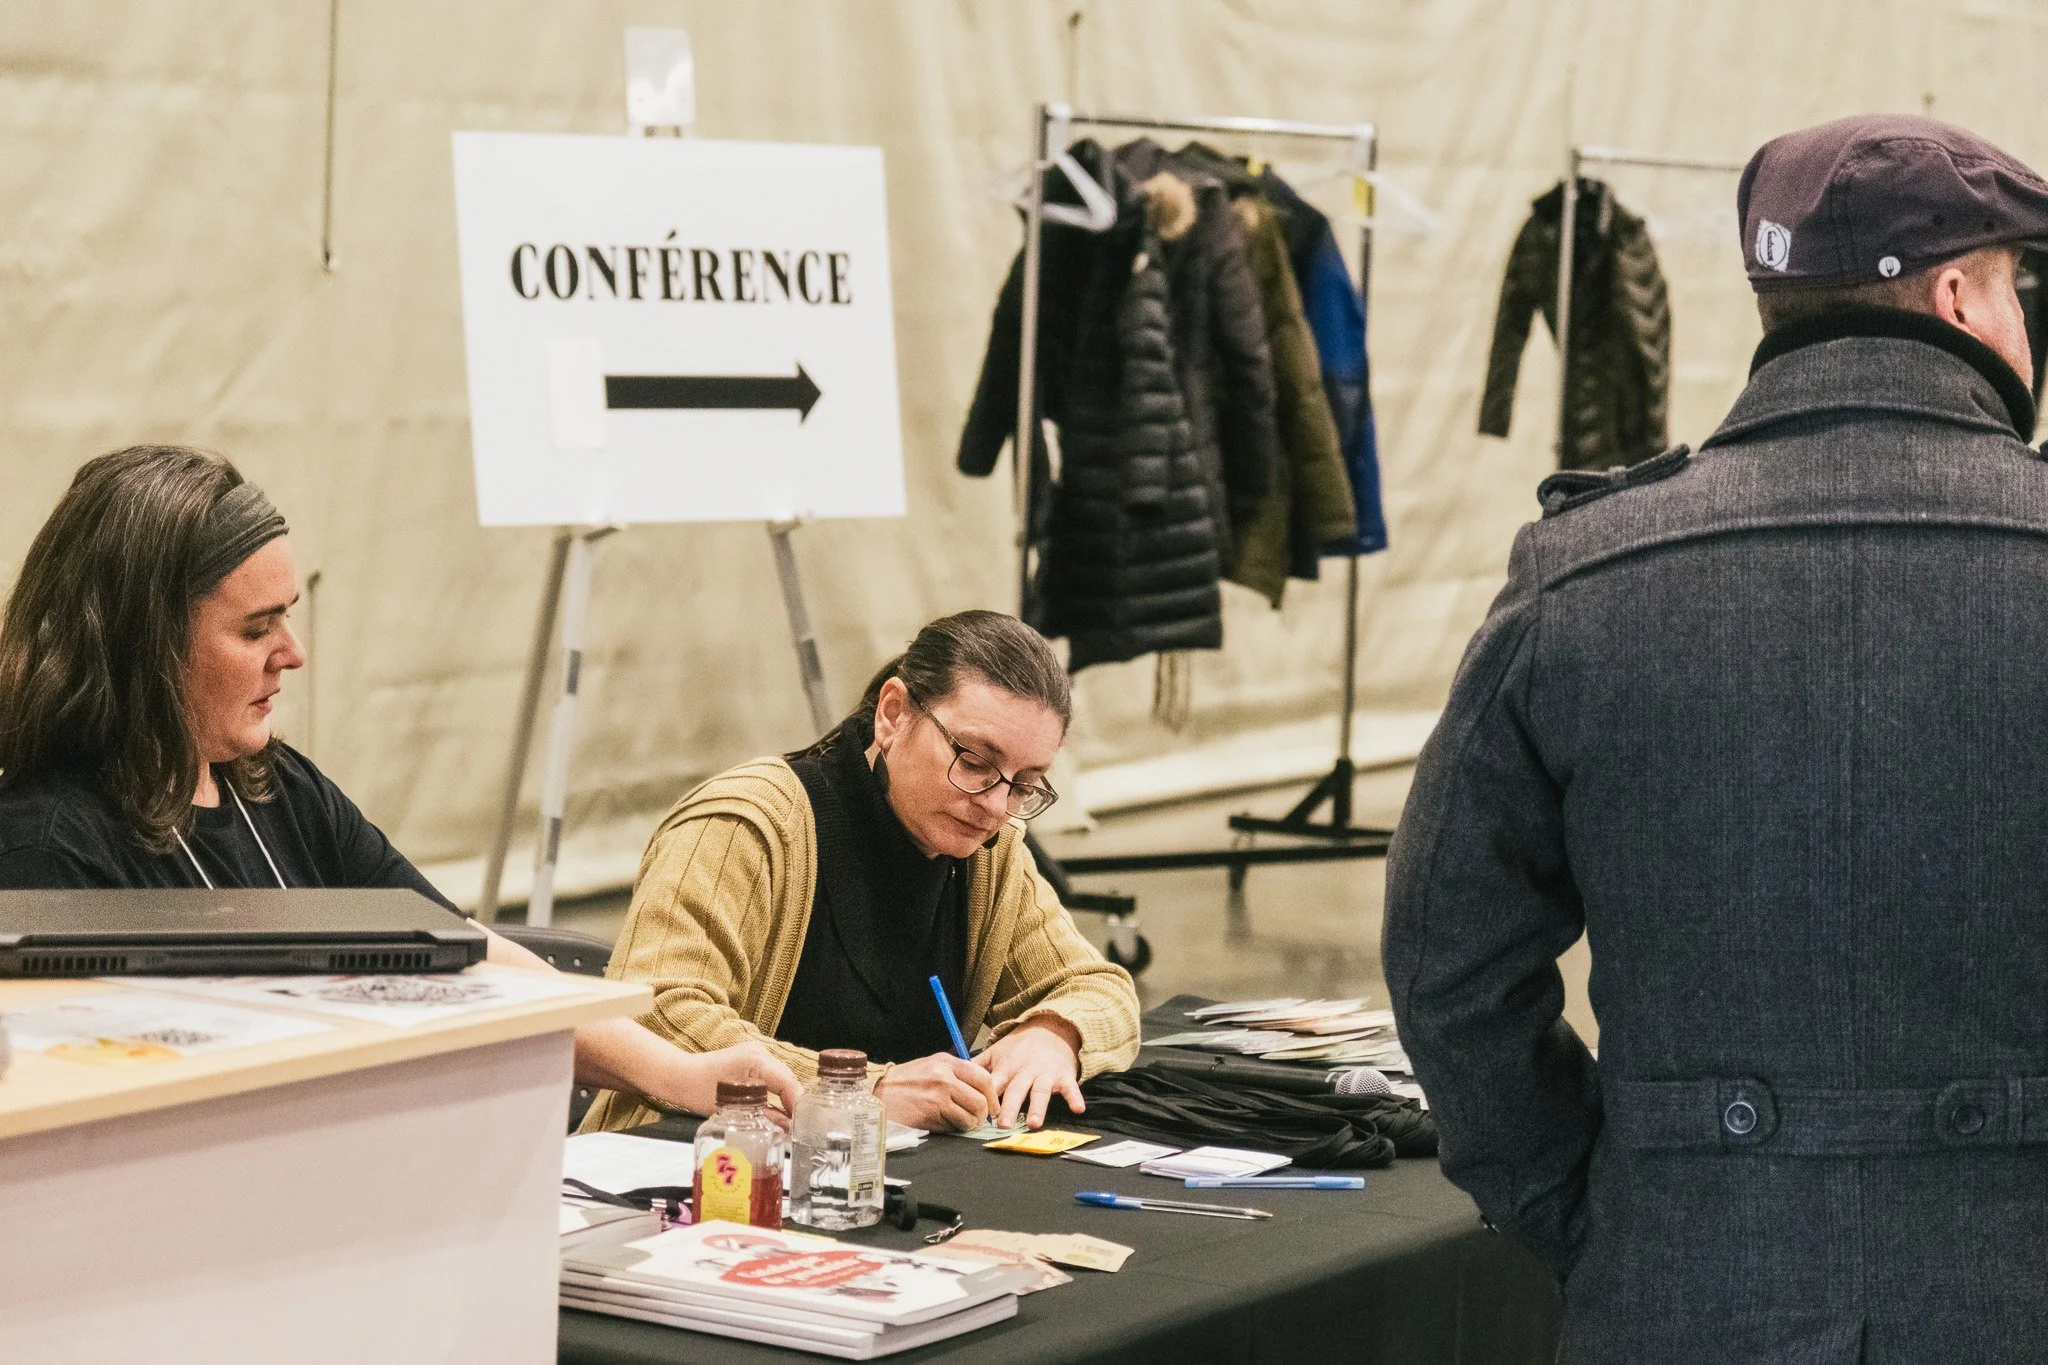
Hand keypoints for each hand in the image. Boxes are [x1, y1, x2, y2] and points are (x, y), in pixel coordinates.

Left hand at [667, 1041, 800, 1118]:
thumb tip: (787, 1128)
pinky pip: (772, 1076)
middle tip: (799, 1126)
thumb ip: (764, 1116)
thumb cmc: (699, 1091)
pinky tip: (777, 1108)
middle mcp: (760, 1054)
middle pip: (788, 1079)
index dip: (798, 1105)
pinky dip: (776, 1092)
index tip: (802, 1125)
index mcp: (757, 1062)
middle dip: (795, 1102)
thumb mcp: (734, 1109)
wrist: (680, 1075)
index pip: (789, 1083)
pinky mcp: (751, 1060)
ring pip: (782, 1078)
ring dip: (787, 1097)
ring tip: (791, 1120)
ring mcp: (756, 1054)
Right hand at [874, 1053, 998, 1131]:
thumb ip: (955, 1074)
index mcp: (947, 1062)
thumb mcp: (931, 1067)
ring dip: (971, 1124)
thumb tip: (980, 1090)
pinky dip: (957, 1128)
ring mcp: (938, 1095)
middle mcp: (945, 1076)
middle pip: (981, 1099)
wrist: (878, 1093)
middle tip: (979, 1119)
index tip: (992, 1106)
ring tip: (964, 1123)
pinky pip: (956, 1125)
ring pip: (971, 1115)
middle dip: (984, 1114)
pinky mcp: (931, 1113)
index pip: (983, 1077)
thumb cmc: (905, 1082)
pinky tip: (949, 1125)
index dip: (993, 1095)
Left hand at [979, 1017, 1082, 1128]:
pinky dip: (1074, 1097)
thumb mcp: (996, 1052)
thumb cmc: (1019, 1046)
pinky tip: (1078, 1109)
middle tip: (1003, 1125)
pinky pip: (1070, 1087)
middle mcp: (1025, 1072)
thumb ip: (977, 1066)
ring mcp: (1045, 1074)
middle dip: (1010, 1108)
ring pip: (1040, 1091)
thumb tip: (955, 1077)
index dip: (987, 1099)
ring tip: (1034, 1123)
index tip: (980, 1114)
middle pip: (1016, 1091)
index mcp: (1006, 1068)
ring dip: (1038, 1107)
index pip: (994, 1086)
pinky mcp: (1063, 1075)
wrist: (1049, 1028)